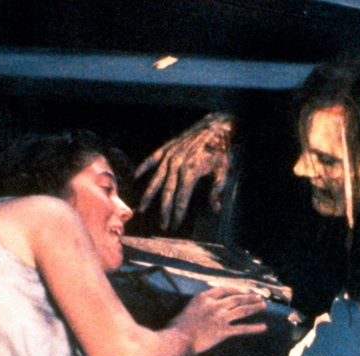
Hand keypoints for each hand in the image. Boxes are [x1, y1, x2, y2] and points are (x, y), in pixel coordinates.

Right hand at [135, 113, 234, 229]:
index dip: (178, 213)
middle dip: (164, 211)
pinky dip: (142, 168)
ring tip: (141, 209)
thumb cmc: (221, 149)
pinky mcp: (166, 148)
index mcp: (191, 172)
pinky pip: (151, 159)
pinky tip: (136, 178)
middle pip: (167, 193)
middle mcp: (177, 165)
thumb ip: (217, 190)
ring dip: (148, 196)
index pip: (182, 198)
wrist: (215, 125)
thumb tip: (215, 210)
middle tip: (163, 226)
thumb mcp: (224, 170)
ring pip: (155, 179)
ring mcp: (169, 156)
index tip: (176, 225)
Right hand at [171, 286, 266, 354]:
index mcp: (203, 298)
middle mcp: (214, 305)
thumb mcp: (186, 310)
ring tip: (264, 305)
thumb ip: (198, 307)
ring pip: (242, 310)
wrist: (177, 339)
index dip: (235, 290)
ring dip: (254, 307)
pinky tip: (263, 327)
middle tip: (258, 297)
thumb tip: (201, 311)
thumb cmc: (176, 328)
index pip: (223, 290)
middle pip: (236, 299)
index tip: (242, 291)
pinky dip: (254, 328)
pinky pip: (242, 329)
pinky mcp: (223, 331)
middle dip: (248, 297)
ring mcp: (220, 318)